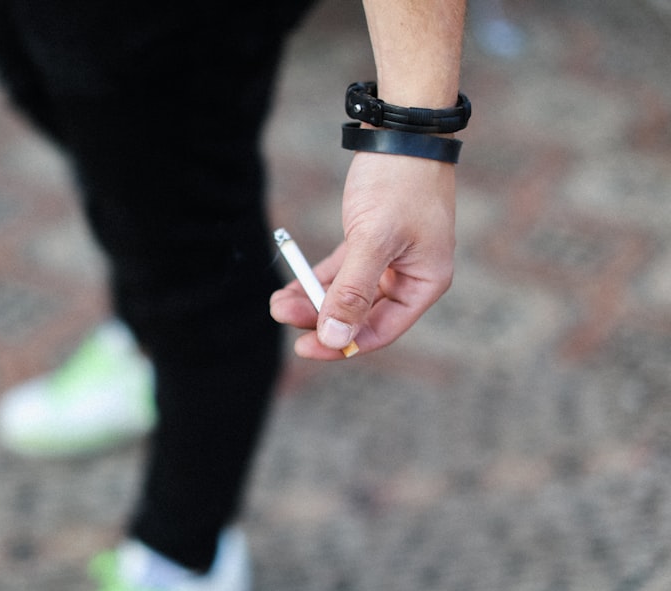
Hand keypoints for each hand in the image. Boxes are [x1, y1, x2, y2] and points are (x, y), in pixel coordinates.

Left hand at [270, 150, 455, 359]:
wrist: (401, 131)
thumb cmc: (398, 183)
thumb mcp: (373, 240)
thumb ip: (352, 291)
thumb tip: (335, 339)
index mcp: (425, 283)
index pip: (380, 330)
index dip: (342, 344)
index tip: (304, 347)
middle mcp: (410, 277)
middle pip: (360, 316)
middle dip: (320, 319)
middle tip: (281, 315)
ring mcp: (390, 261)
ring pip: (346, 295)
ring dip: (313, 301)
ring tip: (277, 302)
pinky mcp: (369, 244)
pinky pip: (340, 273)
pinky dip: (316, 280)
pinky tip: (288, 287)